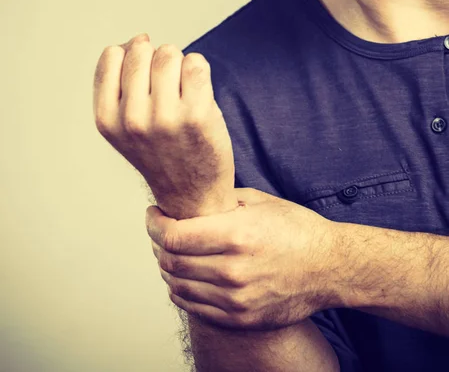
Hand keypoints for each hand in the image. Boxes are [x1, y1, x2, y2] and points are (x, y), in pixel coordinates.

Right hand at [93, 33, 237, 218]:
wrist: (192, 193)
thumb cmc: (160, 151)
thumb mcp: (122, 125)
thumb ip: (119, 83)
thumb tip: (137, 39)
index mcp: (107, 118)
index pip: (112, 54)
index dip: (131, 57)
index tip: (144, 78)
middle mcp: (132, 119)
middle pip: (141, 49)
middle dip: (155, 58)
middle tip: (166, 86)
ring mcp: (165, 117)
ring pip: (170, 53)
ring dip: (179, 64)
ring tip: (182, 90)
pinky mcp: (197, 115)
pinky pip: (196, 63)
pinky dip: (198, 69)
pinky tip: (198, 90)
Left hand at [147, 187, 339, 330]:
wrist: (331, 268)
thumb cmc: (299, 230)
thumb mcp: (261, 203)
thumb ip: (223, 201)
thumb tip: (192, 200)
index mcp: (237, 235)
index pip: (174, 236)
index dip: (154, 225)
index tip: (154, 215)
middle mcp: (233, 270)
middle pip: (171, 262)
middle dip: (155, 244)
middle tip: (158, 231)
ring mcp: (237, 300)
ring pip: (178, 287)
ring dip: (166, 268)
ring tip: (169, 253)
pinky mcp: (241, 319)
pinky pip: (195, 308)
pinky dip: (180, 292)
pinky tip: (183, 277)